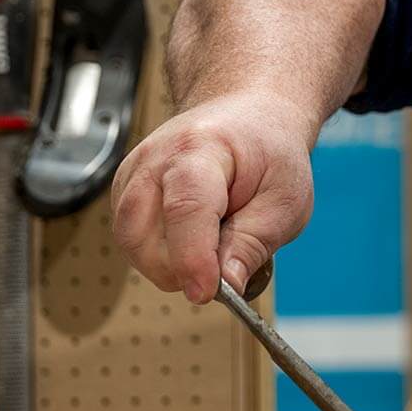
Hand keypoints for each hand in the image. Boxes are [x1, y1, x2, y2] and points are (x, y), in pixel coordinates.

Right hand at [112, 92, 316, 302]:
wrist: (248, 117)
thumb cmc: (269, 153)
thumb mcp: (286, 199)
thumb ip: (254, 243)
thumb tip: (227, 285)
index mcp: (201, 149)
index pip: (185, 210)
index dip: (192, 259)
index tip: (207, 293)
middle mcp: (155, 158)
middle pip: (141, 233)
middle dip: (178, 269)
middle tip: (222, 270)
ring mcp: (133, 174)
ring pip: (131, 242)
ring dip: (169, 264)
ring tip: (214, 246)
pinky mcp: (126, 191)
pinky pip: (132, 239)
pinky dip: (161, 254)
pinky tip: (194, 238)